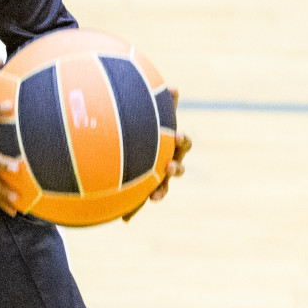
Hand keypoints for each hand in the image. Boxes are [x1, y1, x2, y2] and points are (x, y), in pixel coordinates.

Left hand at [123, 90, 191, 220]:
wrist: (136, 150)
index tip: (176, 135)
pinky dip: (133, 211)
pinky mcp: (145, 190)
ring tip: (155, 197)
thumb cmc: (147, 128)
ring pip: (163, 188)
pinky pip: (140, 201)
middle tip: (168, 166)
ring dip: (160, 192)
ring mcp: (158, 179)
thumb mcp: (152, 115)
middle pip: (178, 169)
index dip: (181, 140)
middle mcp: (170, 163)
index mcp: (172, 145)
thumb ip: (162, 104)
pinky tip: (125, 220)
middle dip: (175, 169)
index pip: (182, 142)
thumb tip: (174, 87)